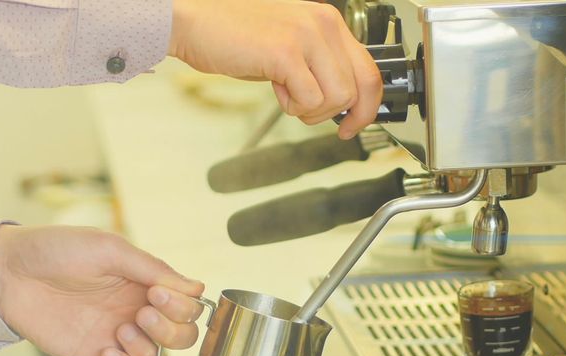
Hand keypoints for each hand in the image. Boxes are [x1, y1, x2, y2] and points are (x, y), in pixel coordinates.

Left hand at [0, 225, 205, 355]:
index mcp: (146, 283)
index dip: (182, 307)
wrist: (10, 273)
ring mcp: (120, 337)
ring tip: (121, 332)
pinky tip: (107, 350)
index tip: (157, 295)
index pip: (190, 306)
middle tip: (141, 314)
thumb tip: (196, 288)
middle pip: (184, 337)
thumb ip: (153, 269)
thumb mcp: (110, 249)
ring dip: (150, 351)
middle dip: (171, 330)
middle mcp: (139, 311)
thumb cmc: (57, 250)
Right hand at [169, 0, 381, 139]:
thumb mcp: (290, 47)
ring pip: (338, 97)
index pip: (370, 69)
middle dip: (341, 114)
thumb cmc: (235, 37)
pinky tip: (276, 90)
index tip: (353, 123)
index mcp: (328, 21)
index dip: (367, 105)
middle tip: (322, 120)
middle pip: (360, 87)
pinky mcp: (286, 53)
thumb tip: (343, 100)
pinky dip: (294, 107)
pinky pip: (311, 99)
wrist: (195, 24)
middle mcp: (323, 24)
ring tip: (288, 96)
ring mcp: (306, 36)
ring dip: (312, 110)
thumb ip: (319, 66)